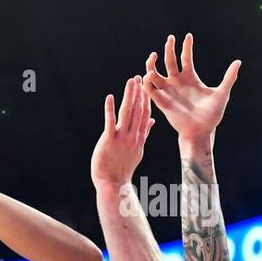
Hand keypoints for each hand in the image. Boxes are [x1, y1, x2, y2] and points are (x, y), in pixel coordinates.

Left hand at [91, 75, 154, 189]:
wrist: (113, 183)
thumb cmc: (123, 167)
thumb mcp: (138, 149)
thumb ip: (144, 133)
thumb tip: (152, 120)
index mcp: (139, 138)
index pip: (145, 115)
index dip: (146, 100)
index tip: (147, 86)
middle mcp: (133, 136)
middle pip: (138, 111)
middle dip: (139, 94)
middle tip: (140, 77)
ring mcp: (122, 138)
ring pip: (127, 113)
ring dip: (129, 96)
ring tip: (131, 82)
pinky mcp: (109, 140)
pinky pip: (110, 122)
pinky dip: (110, 109)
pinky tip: (110, 97)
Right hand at [143, 33, 239, 140]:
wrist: (201, 132)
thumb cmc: (212, 115)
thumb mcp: (222, 94)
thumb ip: (229, 78)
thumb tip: (238, 62)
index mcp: (191, 78)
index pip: (186, 58)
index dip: (186, 46)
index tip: (188, 36)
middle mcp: (178, 83)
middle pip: (169, 61)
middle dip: (169, 49)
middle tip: (170, 38)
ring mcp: (168, 91)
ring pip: (155, 73)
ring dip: (152, 64)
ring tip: (153, 56)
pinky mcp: (162, 102)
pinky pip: (150, 89)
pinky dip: (147, 82)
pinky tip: (150, 75)